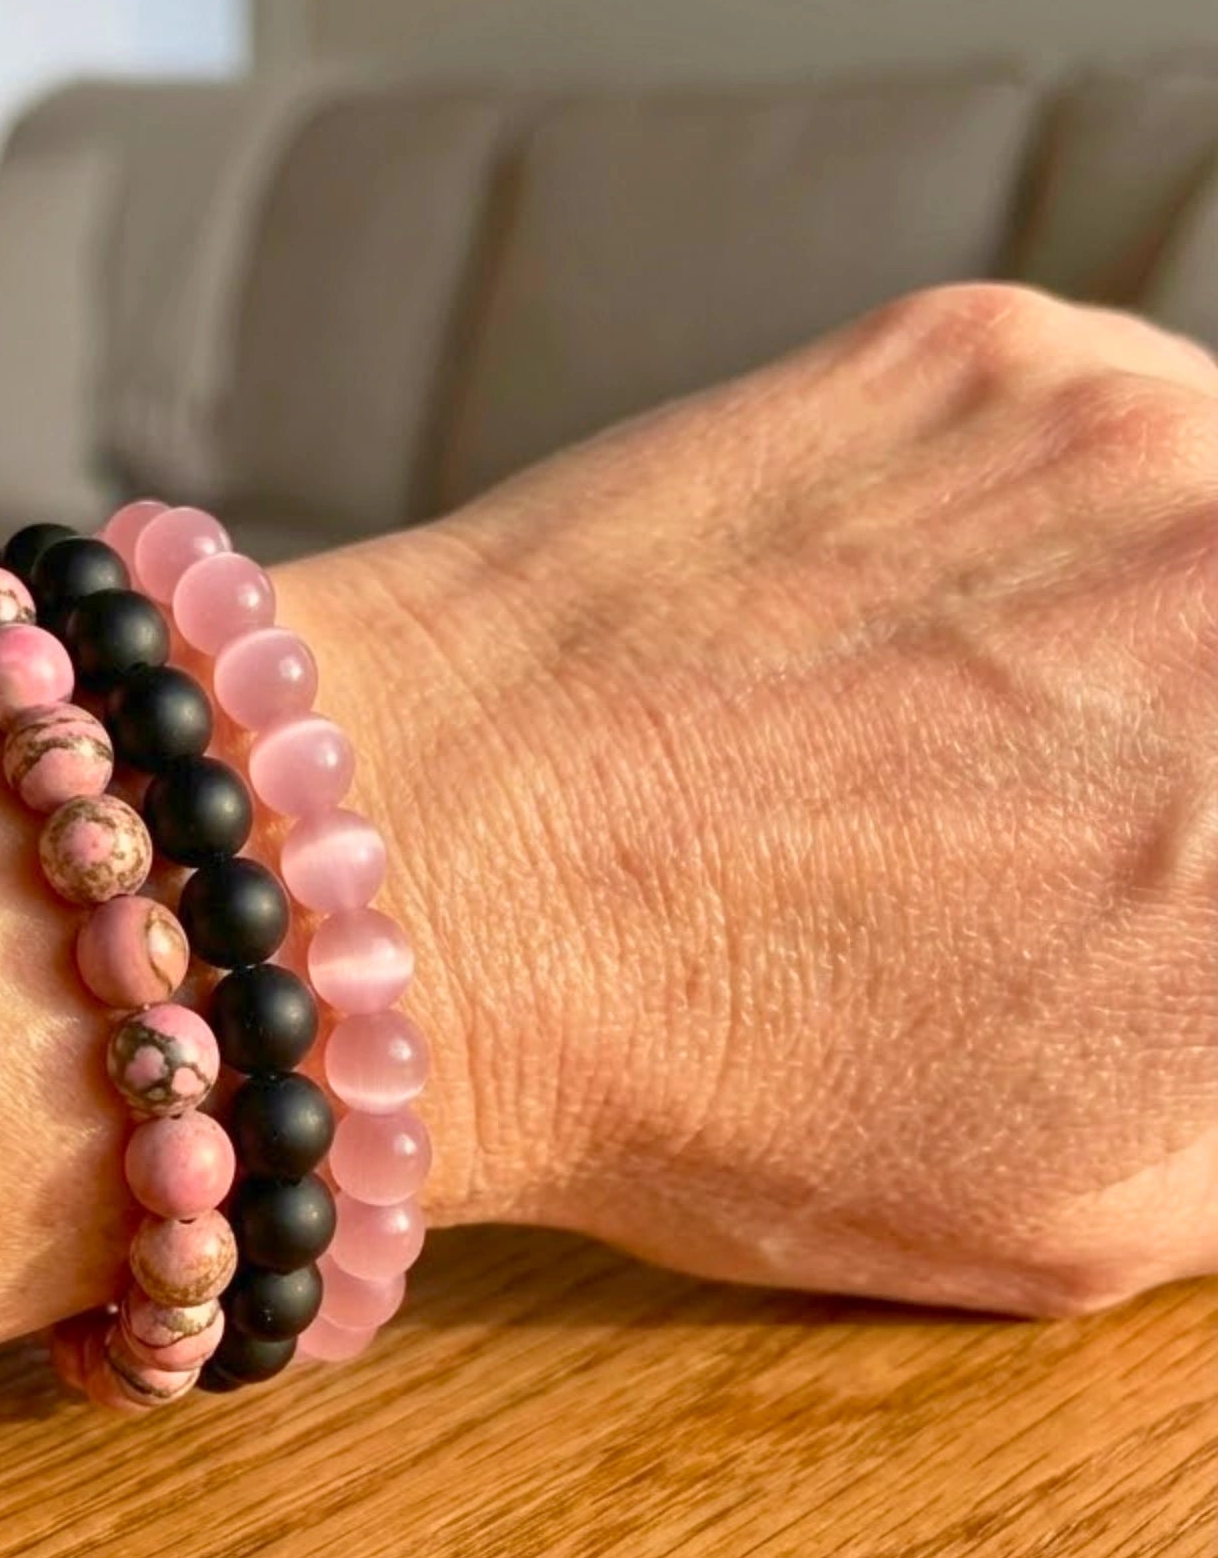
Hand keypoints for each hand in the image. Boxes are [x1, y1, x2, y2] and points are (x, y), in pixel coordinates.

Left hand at [297, 283, 1217, 1315]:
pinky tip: (910, 631)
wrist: (418, 875)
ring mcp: (1148, 440)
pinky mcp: (993, 352)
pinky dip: (1063, 532)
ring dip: (1172, 625)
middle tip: (1095, 804)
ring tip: (985, 733)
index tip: (1158, 866)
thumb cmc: (707, 1082)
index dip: (1200, 861)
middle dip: (1191, 738)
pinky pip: (1124, 434)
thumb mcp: (1077, 1205)